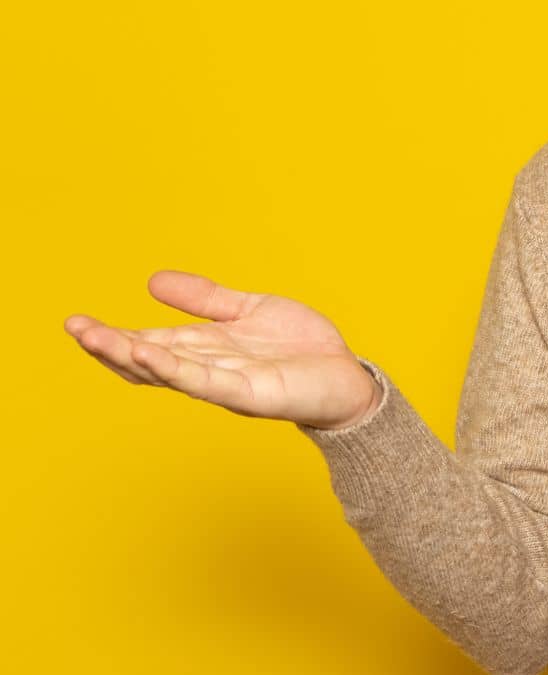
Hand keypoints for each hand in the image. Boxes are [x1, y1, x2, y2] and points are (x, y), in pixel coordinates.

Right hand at [64, 269, 380, 430]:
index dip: (113, 335)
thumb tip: (151, 280)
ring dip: (131, 357)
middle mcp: (207, 368)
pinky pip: (205, 382)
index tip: (77, 322)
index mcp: (204, 348)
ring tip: (97, 339)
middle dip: (109, 346)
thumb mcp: (247, 310)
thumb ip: (204, 298)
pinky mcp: (249, 394)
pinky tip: (149, 353)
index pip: (147, 343)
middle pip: (148, 361)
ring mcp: (225, 383)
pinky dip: (175, 369)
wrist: (345, 376)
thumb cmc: (299, 349)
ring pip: (168, 372)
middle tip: (74, 328)